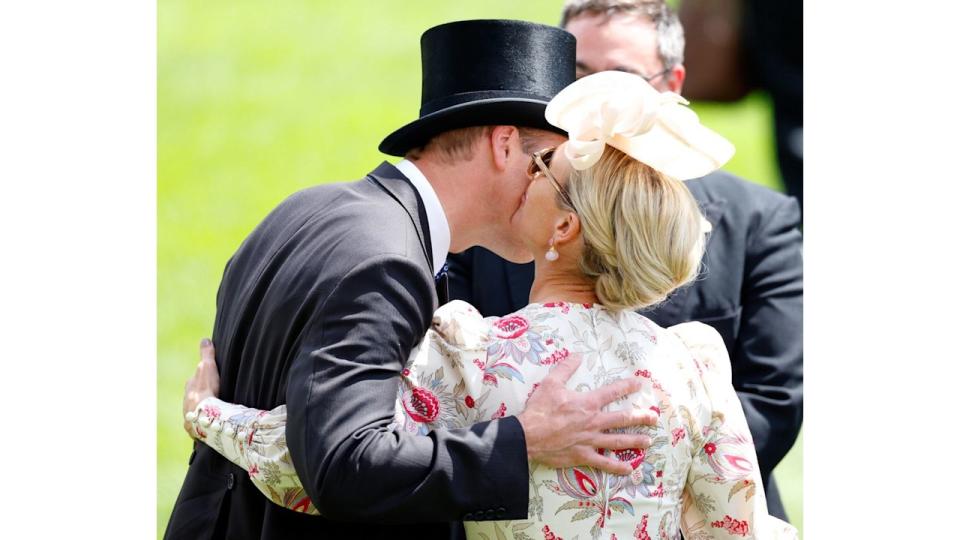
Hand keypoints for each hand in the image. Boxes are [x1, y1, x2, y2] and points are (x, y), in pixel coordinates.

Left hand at [182, 338, 220, 438]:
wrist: (204, 415)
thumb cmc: (206, 389)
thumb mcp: (208, 367)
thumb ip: (207, 354)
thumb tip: (205, 339)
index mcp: (190, 387)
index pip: (194, 381)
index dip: (201, 380)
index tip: (208, 380)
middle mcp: (186, 401)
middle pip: (193, 397)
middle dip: (200, 397)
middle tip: (211, 397)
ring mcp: (188, 415)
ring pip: (194, 411)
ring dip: (201, 411)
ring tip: (211, 413)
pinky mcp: (193, 428)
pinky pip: (197, 425)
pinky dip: (202, 425)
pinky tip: (208, 426)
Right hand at [517, 354, 656, 475]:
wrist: (528, 435)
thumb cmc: (539, 409)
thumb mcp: (550, 383)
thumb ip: (565, 368)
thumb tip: (577, 354)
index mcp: (587, 403)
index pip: (612, 392)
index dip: (627, 386)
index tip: (639, 383)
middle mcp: (593, 422)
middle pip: (622, 419)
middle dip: (640, 417)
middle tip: (653, 417)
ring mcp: (590, 440)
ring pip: (618, 441)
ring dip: (635, 441)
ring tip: (648, 441)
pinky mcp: (583, 456)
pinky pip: (604, 463)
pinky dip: (617, 468)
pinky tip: (628, 470)